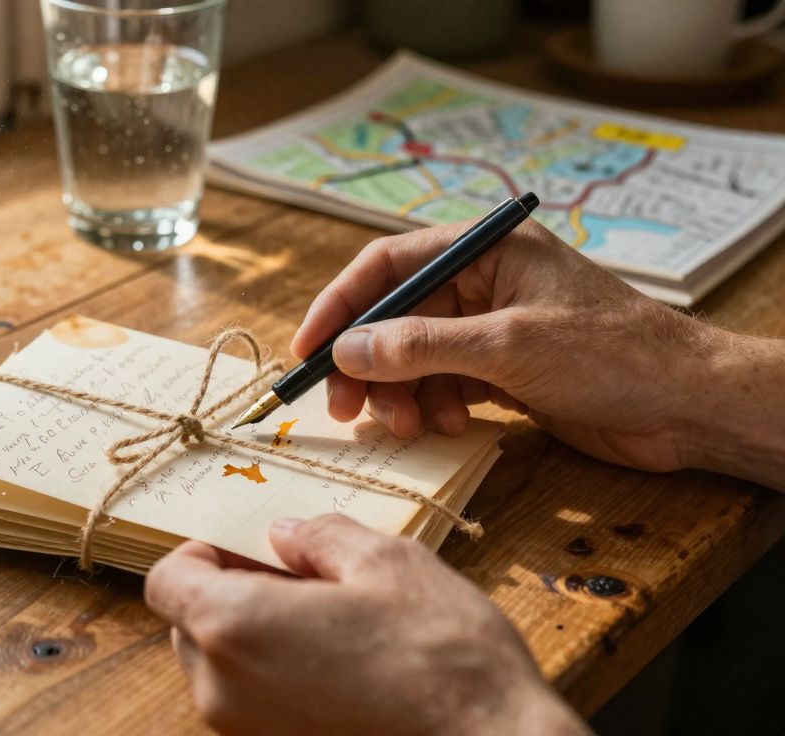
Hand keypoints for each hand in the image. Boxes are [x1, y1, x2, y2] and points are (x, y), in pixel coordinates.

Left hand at [145, 515, 588, 735]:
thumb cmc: (443, 659)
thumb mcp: (387, 564)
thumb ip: (320, 539)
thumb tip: (285, 536)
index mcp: (234, 626)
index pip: (166, 581)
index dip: (198, 554)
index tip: (244, 547)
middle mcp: (223, 690)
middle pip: (189, 626)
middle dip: (230, 593)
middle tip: (295, 578)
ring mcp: (247, 734)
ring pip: (221, 670)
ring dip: (255, 639)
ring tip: (327, 623)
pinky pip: (253, 707)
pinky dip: (276, 680)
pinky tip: (339, 667)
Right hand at [292, 219, 724, 473]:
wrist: (688, 406)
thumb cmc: (611, 355)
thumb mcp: (508, 346)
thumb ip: (421, 346)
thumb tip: (347, 350)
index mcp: (485, 249)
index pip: (388, 265)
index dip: (340, 305)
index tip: (307, 350)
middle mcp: (482, 282)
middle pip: (394, 317)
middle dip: (366, 363)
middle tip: (344, 408)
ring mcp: (490, 328)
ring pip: (413, 356)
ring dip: (400, 393)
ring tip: (409, 425)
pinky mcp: (502, 371)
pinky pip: (442, 383)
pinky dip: (433, 406)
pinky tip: (449, 427)